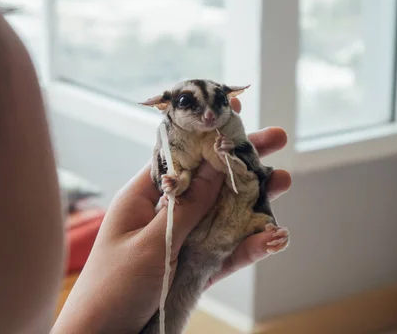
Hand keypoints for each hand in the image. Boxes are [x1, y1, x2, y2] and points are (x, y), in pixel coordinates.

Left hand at [52, 98, 290, 333]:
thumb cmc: (113, 286)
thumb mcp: (151, 242)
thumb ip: (187, 207)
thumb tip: (212, 165)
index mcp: (145, 196)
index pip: (180, 154)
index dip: (207, 132)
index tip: (233, 111)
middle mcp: (167, 213)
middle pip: (210, 180)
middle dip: (242, 160)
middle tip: (277, 139)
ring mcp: (183, 241)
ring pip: (224, 213)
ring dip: (254, 199)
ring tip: (283, 181)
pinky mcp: (194, 270)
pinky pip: (226, 252)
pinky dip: (249, 246)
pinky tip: (273, 237)